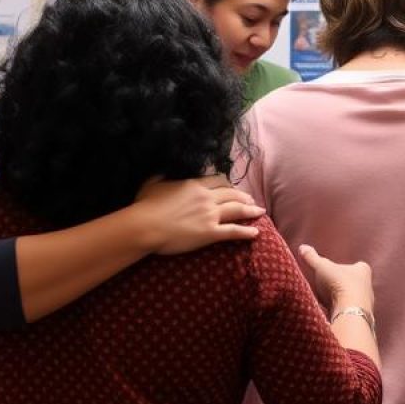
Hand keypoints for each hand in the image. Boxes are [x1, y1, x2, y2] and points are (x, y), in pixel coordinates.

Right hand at [135, 176, 264, 254]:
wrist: (145, 226)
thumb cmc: (145, 205)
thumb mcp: (153, 183)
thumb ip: (162, 175)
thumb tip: (164, 170)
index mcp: (195, 185)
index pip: (218, 181)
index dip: (228, 184)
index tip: (232, 187)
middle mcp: (207, 198)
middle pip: (231, 194)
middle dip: (243, 196)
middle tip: (251, 199)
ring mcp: (210, 215)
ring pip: (237, 210)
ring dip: (250, 210)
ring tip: (259, 211)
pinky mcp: (210, 233)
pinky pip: (233, 231)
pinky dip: (246, 232)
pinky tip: (256, 233)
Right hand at [298, 244, 373, 314]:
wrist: (350, 311)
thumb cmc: (339, 283)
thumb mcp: (322, 267)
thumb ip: (312, 258)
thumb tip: (302, 247)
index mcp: (363, 270)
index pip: (357, 265)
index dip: (345, 267)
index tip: (334, 270)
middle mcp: (368, 285)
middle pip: (356, 283)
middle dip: (344, 284)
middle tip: (330, 286)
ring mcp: (366, 303)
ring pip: (353, 298)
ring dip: (342, 300)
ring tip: (328, 301)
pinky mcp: (361, 317)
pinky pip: (349, 311)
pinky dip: (342, 311)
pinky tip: (332, 313)